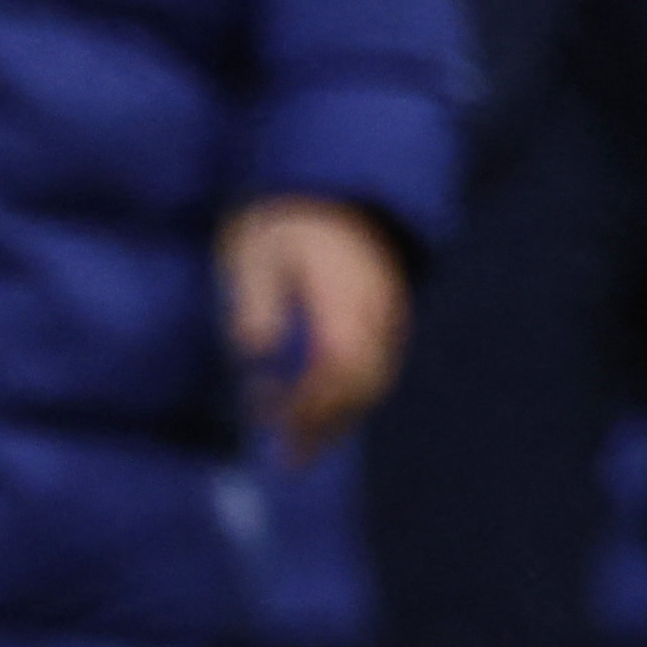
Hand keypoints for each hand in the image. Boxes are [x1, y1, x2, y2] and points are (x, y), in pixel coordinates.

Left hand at [223, 197, 409, 459]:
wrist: (330, 190)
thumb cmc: (283, 224)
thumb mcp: (254, 252)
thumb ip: (255, 302)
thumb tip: (255, 352)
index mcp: (342, 290)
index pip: (336, 361)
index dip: (308, 399)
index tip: (271, 420)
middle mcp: (375, 306)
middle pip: (364, 380)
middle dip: (325, 422)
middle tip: (287, 456)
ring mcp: (390, 312)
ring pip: (376, 379)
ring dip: (340, 416)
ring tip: (301, 445)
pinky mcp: (392, 316)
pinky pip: (381, 367)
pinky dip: (353, 396)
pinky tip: (323, 410)